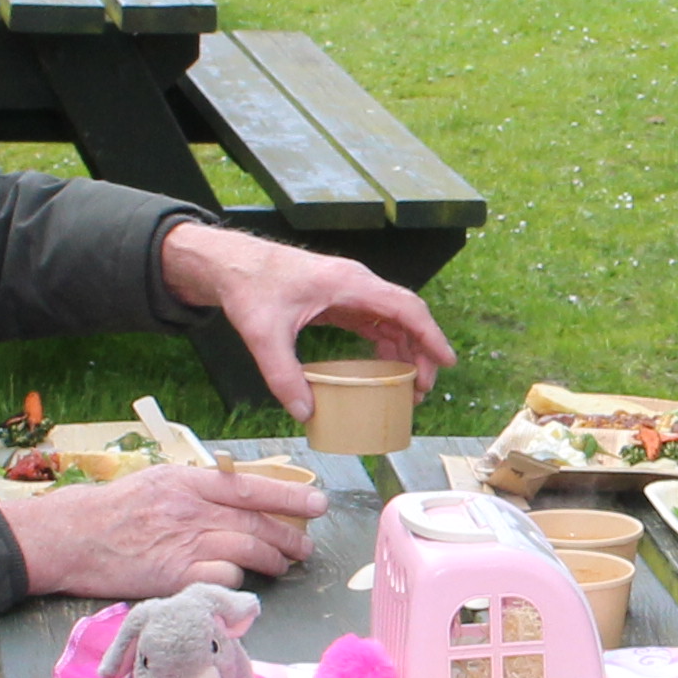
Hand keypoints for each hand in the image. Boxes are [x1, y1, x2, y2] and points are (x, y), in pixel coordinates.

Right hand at [5, 463, 323, 600]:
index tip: (319, 503)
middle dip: (289, 536)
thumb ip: (198, 487)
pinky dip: (237, 580)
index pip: (253, 487)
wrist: (74, 536)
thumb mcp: (159, 480)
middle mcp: (193, 510)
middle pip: (257, 523)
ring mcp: (186, 543)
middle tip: (305, 547)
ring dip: (273, 560)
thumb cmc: (115, 509)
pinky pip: (223, 578)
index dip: (291, 497)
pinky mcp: (176, 576)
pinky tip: (240, 581)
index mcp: (191, 481)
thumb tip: (239, 494)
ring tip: (283, 565)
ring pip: (248, 551)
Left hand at [164, 223, 453, 412]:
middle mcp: (357, 284)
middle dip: (421, 352)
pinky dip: (386, 345)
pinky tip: (385, 369)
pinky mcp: (339, 299)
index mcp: (349, 284)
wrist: (230, 264)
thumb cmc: (249, 287)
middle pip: (406, 315)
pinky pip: (374, 322)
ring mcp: (350, 290)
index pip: (404, 307)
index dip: (430, 335)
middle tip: (422, 392)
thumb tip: (306, 414)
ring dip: (406, 351)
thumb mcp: (264, 334)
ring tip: (409, 387)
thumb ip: (283, 375)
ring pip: (393, 319)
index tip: (446, 362)